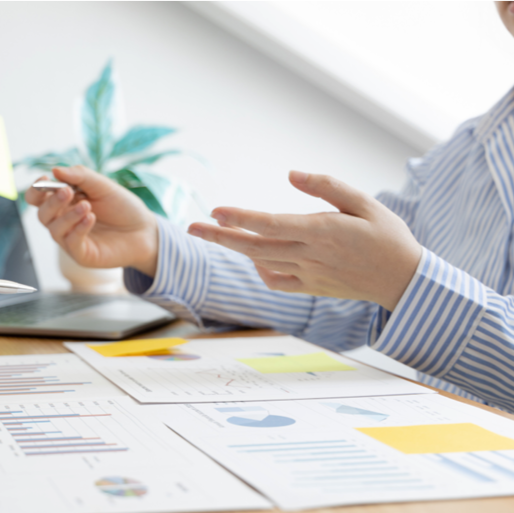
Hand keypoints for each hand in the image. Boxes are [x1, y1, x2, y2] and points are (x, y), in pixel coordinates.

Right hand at [24, 165, 158, 275]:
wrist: (144, 230)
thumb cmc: (122, 207)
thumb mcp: (102, 186)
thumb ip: (80, 176)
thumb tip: (55, 170)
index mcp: (64, 203)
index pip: (38, 198)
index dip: (36, 190)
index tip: (44, 180)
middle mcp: (63, 221)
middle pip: (42, 214)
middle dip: (51, 202)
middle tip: (67, 192)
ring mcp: (71, 239)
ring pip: (54, 229)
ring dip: (68, 216)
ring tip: (87, 206)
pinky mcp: (82, 254)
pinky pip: (71, 243)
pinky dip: (78, 229)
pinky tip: (90, 218)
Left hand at [187, 171, 421, 310]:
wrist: (406, 281)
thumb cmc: (388, 236)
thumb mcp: (366, 203)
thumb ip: (328, 187)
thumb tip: (291, 175)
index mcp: (324, 232)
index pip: (272, 225)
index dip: (241, 218)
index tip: (215, 210)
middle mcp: (311, 256)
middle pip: (256, 247)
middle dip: (221, 236)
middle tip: (191, 227)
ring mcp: (309, 275)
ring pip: (261, 262)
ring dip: (234, 248)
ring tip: (211, 233)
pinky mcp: (311, 287)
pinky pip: (276, 282)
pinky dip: (260, 270)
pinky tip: (253, 256)